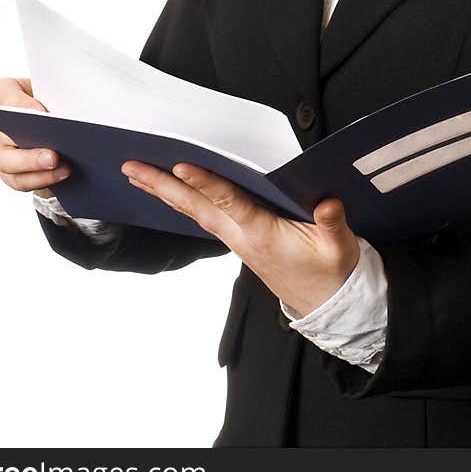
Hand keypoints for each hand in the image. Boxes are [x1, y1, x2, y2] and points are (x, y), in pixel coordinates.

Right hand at [0, 76, 71, 198]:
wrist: (57, 121)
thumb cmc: (53, 99)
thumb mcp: (56, 91)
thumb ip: (57, 96)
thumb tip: (67, 116)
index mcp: (2, 93)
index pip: (2, 93)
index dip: (20, 104)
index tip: (40, 112)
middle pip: (2, 137)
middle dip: (28, 150)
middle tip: (53, 156)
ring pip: (8, 165)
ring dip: (36, 170)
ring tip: (63, 170)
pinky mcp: (8, 171)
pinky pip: (19, 181)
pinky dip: (41, 180)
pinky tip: (62, 175)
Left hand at [121, 159, 360, 316]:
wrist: (324, 304)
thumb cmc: (330, 273)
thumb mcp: (339, 248)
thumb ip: (332, 223)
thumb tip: (328, 203)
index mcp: (262, 234)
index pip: (228, 203)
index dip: (205, 184)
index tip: (181, 167)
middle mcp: (241, 236)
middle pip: (195, 207)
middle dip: (162, 186)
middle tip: (131, 167)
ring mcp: (236, 240)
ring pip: (194, 212)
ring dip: (165, 192)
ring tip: (138, 174)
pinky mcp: (238, 240)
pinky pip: (203, 216)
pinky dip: (182, 201)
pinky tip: (170, 192)